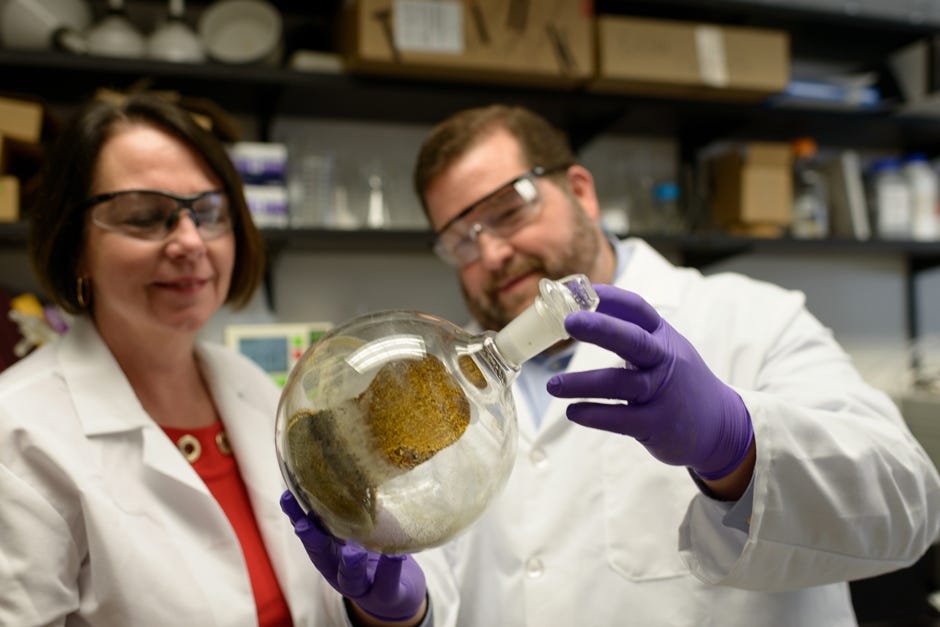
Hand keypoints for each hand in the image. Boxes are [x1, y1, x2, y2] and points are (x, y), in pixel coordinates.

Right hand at [280, 491, 426, 622]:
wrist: (396, 594)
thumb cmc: (373, 555)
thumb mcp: (356, 534)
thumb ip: (348, 511)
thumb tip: (341, 466)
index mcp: (330, 551)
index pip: (310, 530)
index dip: (296, 515)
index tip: (287, 496)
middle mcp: (339, 569)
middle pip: (322, 555)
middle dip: (312, 540)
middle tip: (304, 524)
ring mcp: (362, 584)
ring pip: (351, 577)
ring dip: (350, 564)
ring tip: (354, 553)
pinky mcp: (387, 593)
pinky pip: (388, 582)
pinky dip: (391, 568)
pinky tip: (397, 556)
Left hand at [546, 284, 752, 479]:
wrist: (721, 426)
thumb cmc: (681, 382)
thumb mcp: (666, 350)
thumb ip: (632, 334)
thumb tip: (584, 310)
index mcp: (663, 337)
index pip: (638, 309)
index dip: (610, 297)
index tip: (580, 291)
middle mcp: (665, 361)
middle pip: (632, 340)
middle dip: (600, 328)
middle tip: (569, 321)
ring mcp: (662, 393)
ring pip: (618, 383)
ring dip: (581, 383)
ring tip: (552, 384)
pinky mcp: (657, 424)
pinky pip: (619, 418)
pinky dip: (592, 414)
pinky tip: (572, 411)